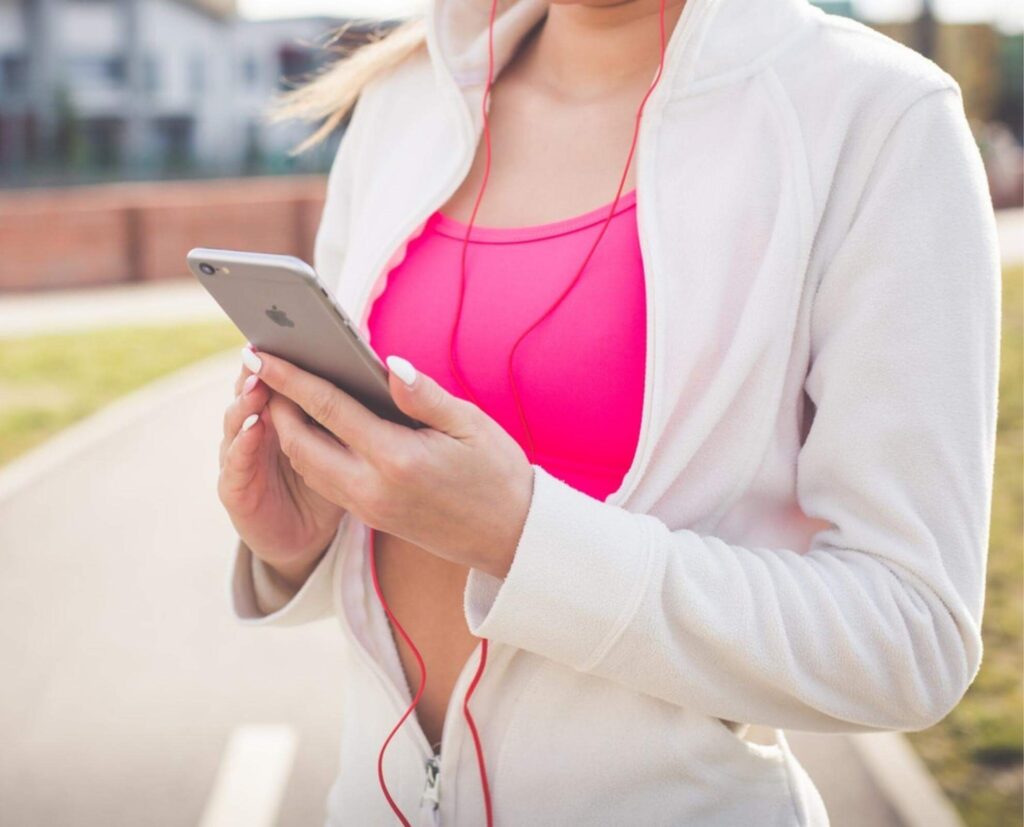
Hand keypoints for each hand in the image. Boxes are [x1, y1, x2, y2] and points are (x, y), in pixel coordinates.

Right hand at [218, 347, 345, 587]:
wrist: (308, 537)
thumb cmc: (338, 482)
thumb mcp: (354, 443)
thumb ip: (358, 407)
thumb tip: (376, 368)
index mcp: (289, 413)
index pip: (283, 379)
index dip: (286, 357)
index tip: (296, 329)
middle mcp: (258, 429)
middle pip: (252, 391)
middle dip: (258, 370)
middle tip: (269, 346)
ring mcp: (242, 458)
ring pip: (237, 421)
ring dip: (245, 399)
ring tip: (259, 380)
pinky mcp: (235, 491)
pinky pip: (234, 465)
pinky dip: (240, 444)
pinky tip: (253, 427)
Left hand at [245, 347, 533, 578]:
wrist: (511, 538)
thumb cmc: (497, 474)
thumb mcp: (470, 425)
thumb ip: (424, 395)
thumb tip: (388, 364)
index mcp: (397, 459)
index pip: (329, 410)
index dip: (292, 378)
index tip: (262, 354)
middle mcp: (373, 488)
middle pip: (300, 443)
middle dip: (275, 405)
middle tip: (263, 369)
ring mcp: (368, 508)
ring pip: (307, 467)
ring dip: (287, 431)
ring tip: (281, 394)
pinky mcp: (371, 518)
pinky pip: (324, 482)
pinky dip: (307, 453)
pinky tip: (311, 429)